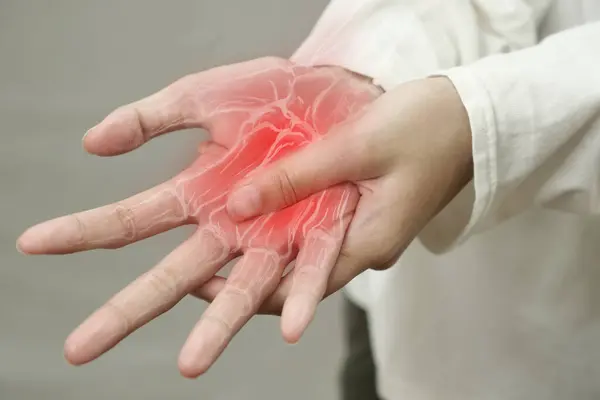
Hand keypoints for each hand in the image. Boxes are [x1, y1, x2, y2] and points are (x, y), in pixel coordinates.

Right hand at [16, 57, 380, 376]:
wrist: (339, 91)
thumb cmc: (273, 95)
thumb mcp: (207, 95)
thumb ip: (153, 116)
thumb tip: (92, 142)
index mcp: (199, 193)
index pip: (132, 219)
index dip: (84, 231)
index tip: (34, 243)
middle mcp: (230, 227)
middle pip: (174, 274)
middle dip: (129, 309)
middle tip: (79, 348)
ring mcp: (275, 236)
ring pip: (241, 292)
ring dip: (217, 325)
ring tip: (189, 364)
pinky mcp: (321, 234)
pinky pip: (309, 274)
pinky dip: (299, 299)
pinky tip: (290, 328)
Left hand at [198, 77, 473, 313]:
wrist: (475, 118)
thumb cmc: (426, 128)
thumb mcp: (358, 147)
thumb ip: (299, 176)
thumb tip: (239, 204)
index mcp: (368, 244)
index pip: (299, 290)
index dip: (250, 295)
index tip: (203, 287)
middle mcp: (365, 248)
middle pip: (297, 277)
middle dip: (248, 278)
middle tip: (197, 273)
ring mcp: (366, 231)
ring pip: (306, 252)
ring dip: (266, 249)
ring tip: (218, 240)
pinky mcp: (366, 212)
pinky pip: (320, 227)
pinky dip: (288, 223)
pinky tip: (261, 208)